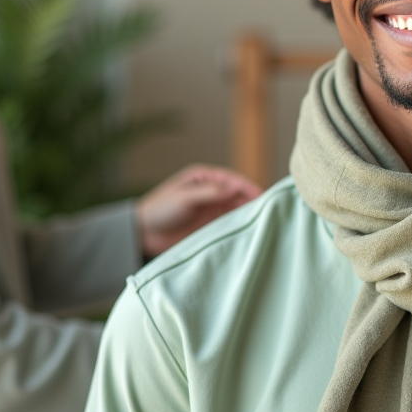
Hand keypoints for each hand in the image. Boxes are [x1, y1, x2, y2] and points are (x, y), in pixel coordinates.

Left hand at [136, 165, 262, 256]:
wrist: (143, 233)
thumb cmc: (160, 209)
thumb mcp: (184, 197)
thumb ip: (210, 192)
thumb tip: (235, 188)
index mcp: (204, 178)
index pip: (232, 180)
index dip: (248, 187)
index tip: (262, 196)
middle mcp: (211, 192)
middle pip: (238, 195)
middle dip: (252, 201)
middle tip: (269, 210)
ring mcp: (212, 209)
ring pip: (236, 210)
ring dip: (248, 214)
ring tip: (263, 222)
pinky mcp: (210, 226)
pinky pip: (229, 224)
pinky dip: (239, 227)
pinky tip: (249, 231)